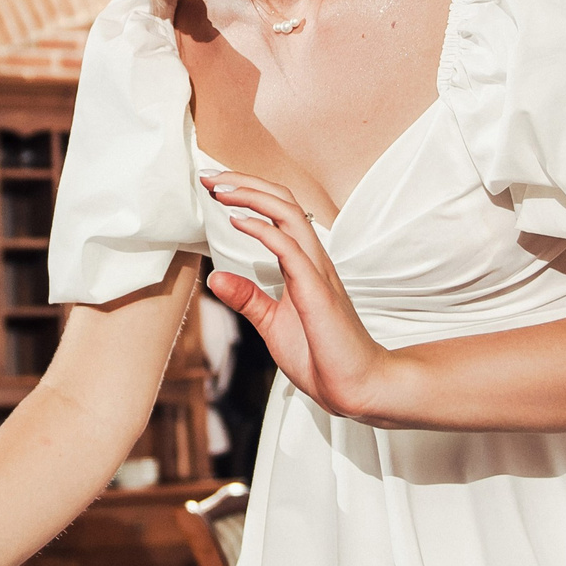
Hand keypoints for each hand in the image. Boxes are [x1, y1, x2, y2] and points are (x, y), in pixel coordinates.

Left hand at [200, 171, 401, 424]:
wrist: (356, 388)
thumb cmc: (322, 356)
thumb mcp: (272, 323)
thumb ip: (248, 298)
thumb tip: (214, 277)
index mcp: (304, 264)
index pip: (279, 212)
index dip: (248, 193)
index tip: (214, 186)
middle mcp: (314, 260)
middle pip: (284, 201)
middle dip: (245, 182)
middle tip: (209, 177)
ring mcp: (318, 273)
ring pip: (290, 215)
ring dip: (252, 196)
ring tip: (220, 189)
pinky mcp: (318, 293)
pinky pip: (291, 251)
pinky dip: (264, 231)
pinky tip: (238, 222)